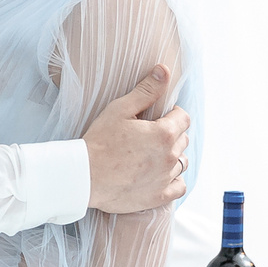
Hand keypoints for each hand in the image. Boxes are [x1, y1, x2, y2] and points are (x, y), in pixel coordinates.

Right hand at [82, 65, 192, 213]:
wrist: (84, 177)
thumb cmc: (99, 141)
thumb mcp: (120, 110)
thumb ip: (146, 90)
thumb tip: (164, 70)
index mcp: (163, 133)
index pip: (183, 117)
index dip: (171, 115)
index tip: (157, 118)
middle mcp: (169, 156)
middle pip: (183, 139)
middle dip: (171, 135)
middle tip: (148, 136)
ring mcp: (165, 178)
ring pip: (181, 162)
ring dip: (171, 157)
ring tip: (150, 156)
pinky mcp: (158, 196)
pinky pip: (180, 187)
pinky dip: (174, 180)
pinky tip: (159, 175)